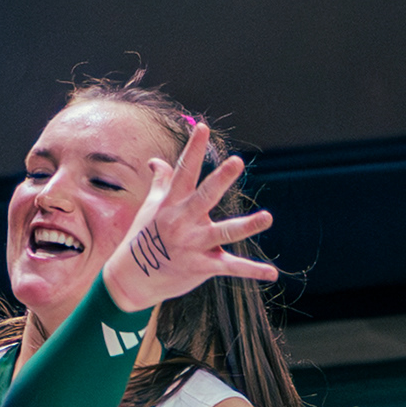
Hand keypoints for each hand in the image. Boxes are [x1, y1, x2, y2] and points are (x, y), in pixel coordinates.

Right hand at [98, 123, 280, 315]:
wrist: (133, 279)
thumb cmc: (143, 237)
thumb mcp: (150, 207)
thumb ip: (161, 182)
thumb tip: (156, 160)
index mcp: (171, 203)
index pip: (184, 171)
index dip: (194, 149)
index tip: (203, 127)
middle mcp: (183, 221)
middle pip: (205, 196)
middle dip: (220, 179)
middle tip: (237, 161)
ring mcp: (193, 245)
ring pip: (223, 233)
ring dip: (246, 226)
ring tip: (268, 217)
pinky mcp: (201, 267)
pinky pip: (230, 267)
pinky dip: (252, 271)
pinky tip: (272, 273)